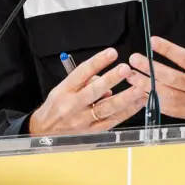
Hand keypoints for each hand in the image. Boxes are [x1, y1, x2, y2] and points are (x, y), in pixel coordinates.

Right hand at [28, 48, 151, 134]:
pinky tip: (138, 102)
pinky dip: (127, 111)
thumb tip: (104, 78)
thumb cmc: (56, 107)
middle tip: (125, 69)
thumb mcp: (62, 88)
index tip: (111, 53)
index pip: (82, 72)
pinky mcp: (93, 131)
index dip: (98, 62)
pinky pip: (113, 120)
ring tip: (139, 87)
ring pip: (107, 108)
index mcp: (65, 90)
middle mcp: (74, 105)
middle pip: (95, 91)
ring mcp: (84, 120)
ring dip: (125, 97)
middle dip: (111, 79)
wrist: (45, 132)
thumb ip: (83, 81)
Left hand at [129, 12, 184, 122]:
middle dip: (150, 68)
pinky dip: (155, 101)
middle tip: (133, 59)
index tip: (153, 41)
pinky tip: (142, 94)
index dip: (168, 49)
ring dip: (147, 85)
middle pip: (171, 77)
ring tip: (131, 76)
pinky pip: (170, 109)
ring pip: (167, 94)